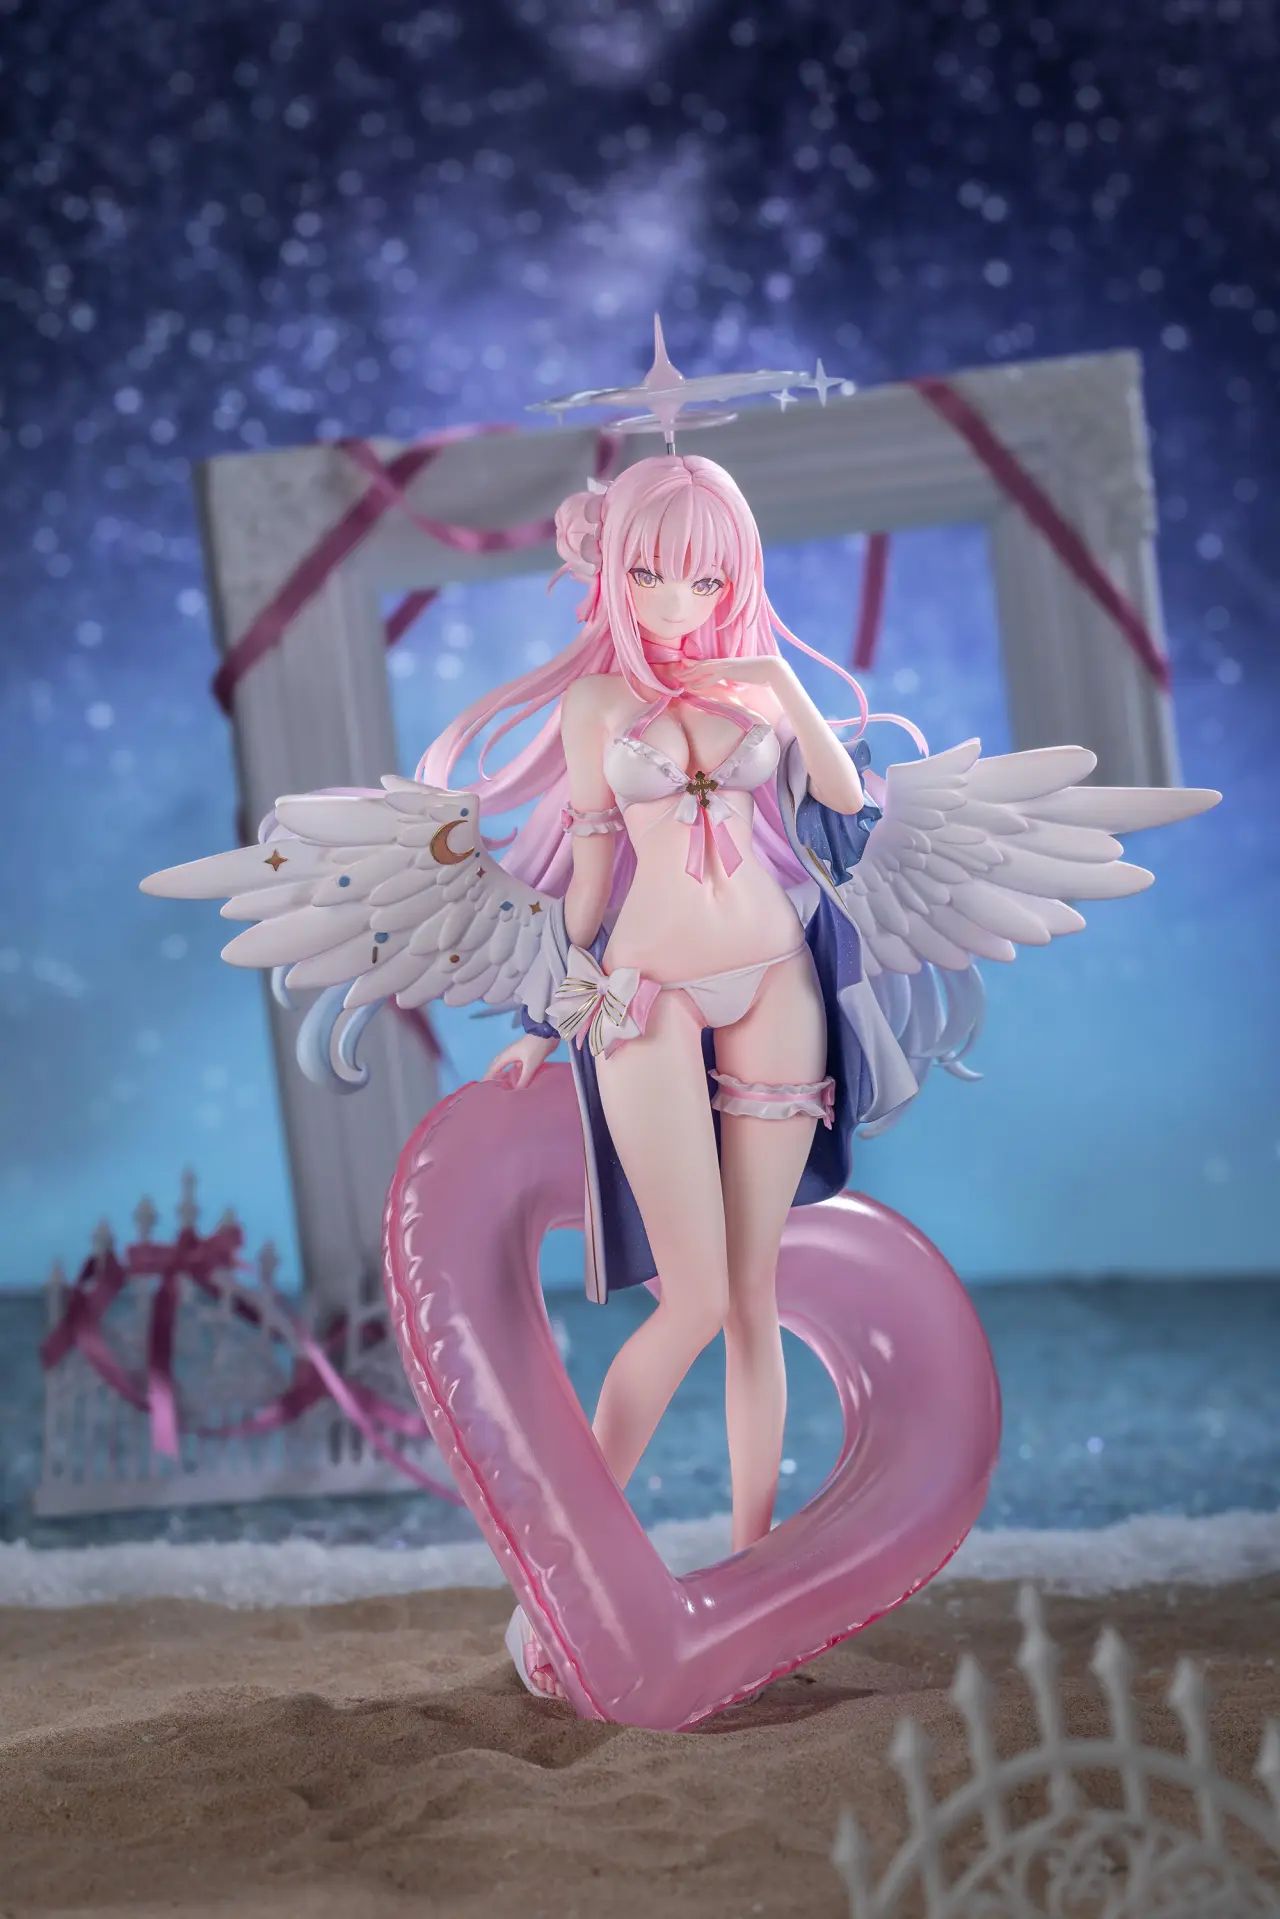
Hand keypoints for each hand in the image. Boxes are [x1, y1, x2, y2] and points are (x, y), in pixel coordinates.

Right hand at [483, 1032, 555, 1090]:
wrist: (548, 1033)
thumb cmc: (536, 1048)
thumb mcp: (530, 1065)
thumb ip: (524, 1079)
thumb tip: (516, 1092)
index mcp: (507, 1055)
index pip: (493, 1068)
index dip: (488, 1077)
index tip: (482, 1086)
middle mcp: (510, 1054)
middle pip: (498, 1065)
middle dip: (493, 1075)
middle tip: (490, 1087)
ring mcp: (518, 1053)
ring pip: (507, 1065)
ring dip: (504, 1074)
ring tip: (503, 1085)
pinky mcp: (526, 1054)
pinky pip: (516, 1065)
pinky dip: (515, 1072)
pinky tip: (519, 1078)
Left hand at [665, 653, 791, 691]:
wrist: (772, 669)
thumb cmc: (761, 673)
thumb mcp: (745, 676)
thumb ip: (736, 679)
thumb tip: (733, 684)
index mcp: (727, 663)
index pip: (707, 662)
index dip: (694, 664)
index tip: (684, 667)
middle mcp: (724, 662)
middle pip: (701, 664)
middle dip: (687, 669)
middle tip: (674, 674)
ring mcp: (726, 666)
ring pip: (703, 669)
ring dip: (690, 675)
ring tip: (678, 680)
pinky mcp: (729, 671)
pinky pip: (711, 677)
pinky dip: (701, 681)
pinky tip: (693, 686)